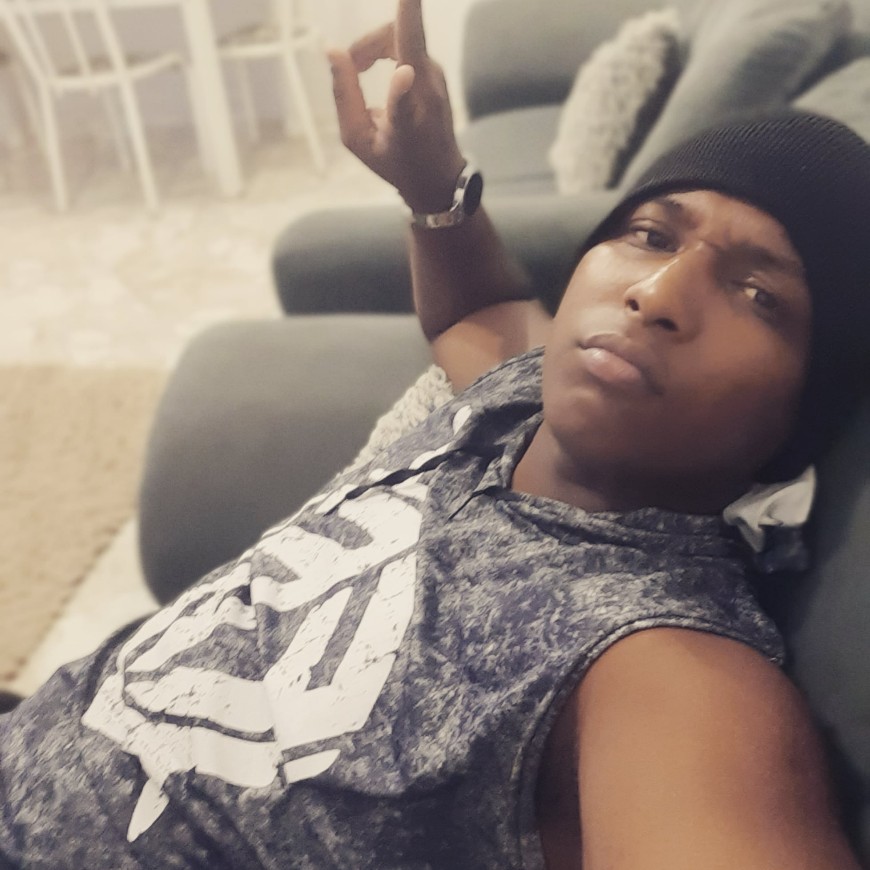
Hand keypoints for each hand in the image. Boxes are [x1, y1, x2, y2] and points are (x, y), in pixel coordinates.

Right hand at [328, 0, 465, 213]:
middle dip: (367, 42)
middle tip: (351, 62)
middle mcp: (427, 89)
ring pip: (401, 36)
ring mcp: (436, 76)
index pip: (406, 75)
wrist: (438, 176)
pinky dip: (382, 49)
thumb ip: (344, 96)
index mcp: (406, 116)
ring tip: (357, 67)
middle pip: (396, 35)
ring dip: (373, 46)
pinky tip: (367, 66)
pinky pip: (407, 44)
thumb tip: (333, 51)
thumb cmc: (396, 162)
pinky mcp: (436, 72)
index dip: (407, 30)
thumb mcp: (359, 140)